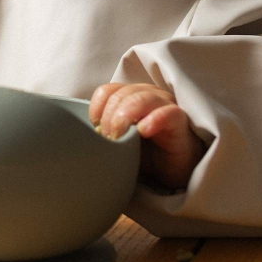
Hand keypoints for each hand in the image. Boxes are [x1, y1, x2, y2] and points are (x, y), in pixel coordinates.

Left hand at [89, 82, 206, 189]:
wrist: (175, 171)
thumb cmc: (145, 153)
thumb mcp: (119, 141)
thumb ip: (103, 132)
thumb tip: (82, 136)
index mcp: (129, 97)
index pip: (108, 90)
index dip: (97, 106)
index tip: (94, 127)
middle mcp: (147, 95)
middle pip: (122, 94)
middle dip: (109, 117)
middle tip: (109, 139)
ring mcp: (165, 105)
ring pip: (141, 98)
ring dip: (125, 116)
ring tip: (120, 137)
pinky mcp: (180, 120)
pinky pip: (168, 113)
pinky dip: (153, 120)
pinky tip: (143, 132)